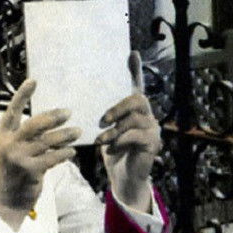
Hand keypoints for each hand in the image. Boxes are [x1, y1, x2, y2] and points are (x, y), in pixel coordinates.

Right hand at [0, 79, 80, 226]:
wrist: (7, 201)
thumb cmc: (14, 173)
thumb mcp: (12, 151)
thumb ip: (24, 136)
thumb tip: (50, 120)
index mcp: (2, 136)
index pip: (12, 111)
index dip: (22, 95)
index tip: (33, 81)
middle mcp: (8, 144)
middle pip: (34, 124)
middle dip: (53, 117)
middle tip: (69, 112)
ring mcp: (19, 158)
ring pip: (47, 141)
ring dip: (65, 135)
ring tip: (78, 131)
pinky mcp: (30, 171)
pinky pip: (52, 157)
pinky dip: (64, 153)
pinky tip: (72, 151)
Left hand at [95, 52, 160, 211]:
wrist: (123, 179)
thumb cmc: (112, 152)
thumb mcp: (104, 131)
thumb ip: (102, 117)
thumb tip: (79, 101)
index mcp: (134, 110)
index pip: (137, 86)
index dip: (135, 70)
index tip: (131, 53)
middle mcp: (147, 116)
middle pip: (137, 99)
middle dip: (118, 107)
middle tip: (102, 119)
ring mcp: (152, 129)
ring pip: (135, 118)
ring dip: (115, 129)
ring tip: (102, 140)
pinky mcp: (152, 143)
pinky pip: (135, 135)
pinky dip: (119, 141)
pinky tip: (110, 149)